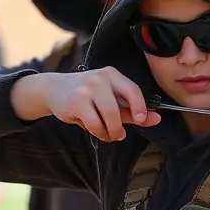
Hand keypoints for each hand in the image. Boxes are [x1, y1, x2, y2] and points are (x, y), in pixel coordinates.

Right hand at [42, 67, 160, 141]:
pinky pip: (94, 123)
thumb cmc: (86, 96)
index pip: (133, 90)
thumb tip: (155, 119)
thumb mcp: (109, 99)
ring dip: (109, 131)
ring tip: (107, 134)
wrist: (53, 89)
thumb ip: (131, 110)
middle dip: (120, 126)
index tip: (142, 120)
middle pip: (118, 108)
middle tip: (119, 135)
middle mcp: (100, 78)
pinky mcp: (76, 100)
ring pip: (107, 116)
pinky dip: (98, 132)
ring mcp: (87, 88)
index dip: (140, 107)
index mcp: (112, 74)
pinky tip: (96, 131)